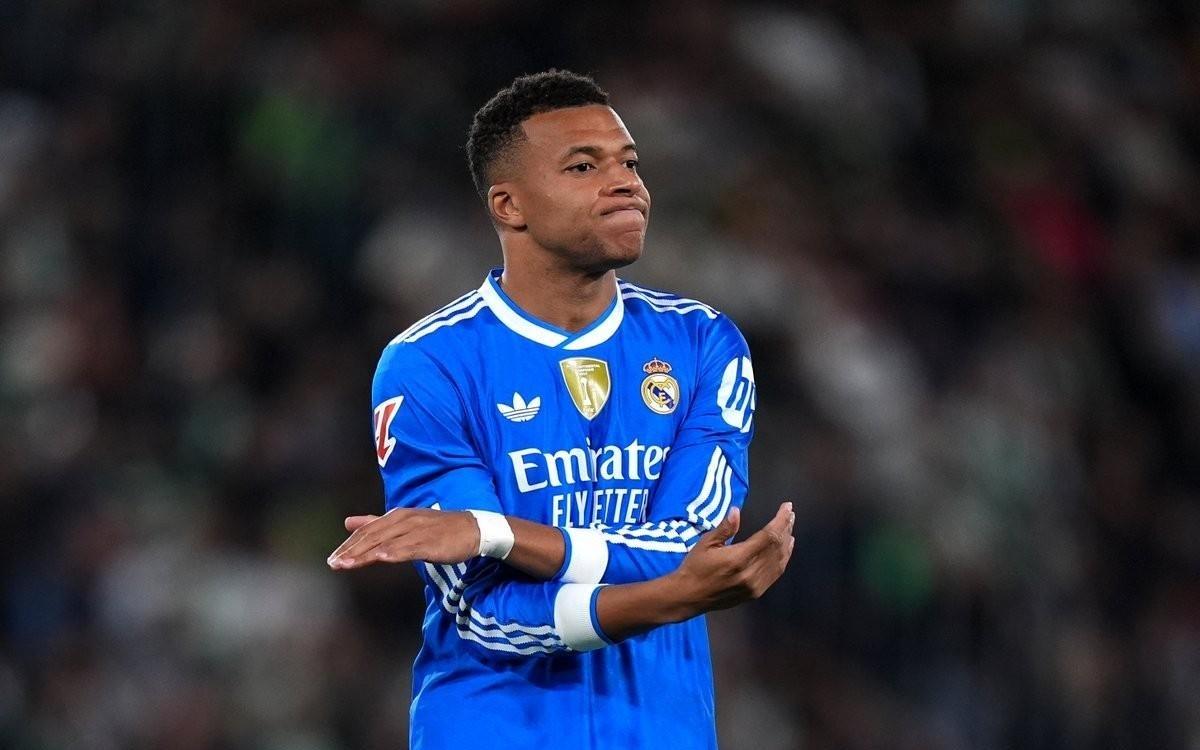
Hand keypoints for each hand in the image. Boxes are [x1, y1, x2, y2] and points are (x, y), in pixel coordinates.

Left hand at [327, 508, 480, 569]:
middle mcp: (404, 520)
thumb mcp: (405, 523)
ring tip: (347, 565)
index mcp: (397, 516)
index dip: (349, 545)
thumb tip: (348, 522)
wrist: (474, 529)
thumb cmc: (439, 529)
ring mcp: (417, 531)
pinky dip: (393, 552)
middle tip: (333, 564)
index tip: (332, 559)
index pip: (367, 531)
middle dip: (351, 551)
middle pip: (372, 536)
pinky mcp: (430, 542)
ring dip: (365, 554)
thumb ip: (375, 522)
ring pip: (386, 543)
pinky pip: (408, 548)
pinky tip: (381, 559)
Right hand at [668, 502, 793, 614]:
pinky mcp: (755, 593)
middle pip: (777, 548)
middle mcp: (751, 573)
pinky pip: (775, 574)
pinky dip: (783, 559)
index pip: (768, 536)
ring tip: (789, 528)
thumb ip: (725, 528)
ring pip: (780, 561)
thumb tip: (736, 511)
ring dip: (787, 543)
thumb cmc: (695, 567)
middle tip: (790, 514)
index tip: (787, 507)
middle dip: (785, 528)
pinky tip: (785, 550)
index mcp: (738, 558)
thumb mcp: (706, 543)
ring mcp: (755, 586)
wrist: (689, 597)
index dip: (780, 520)